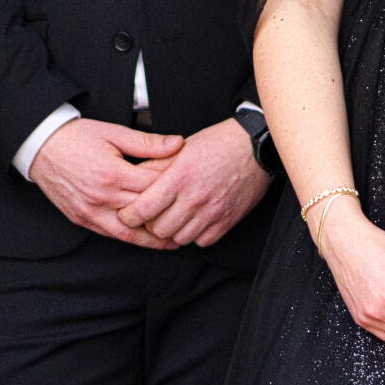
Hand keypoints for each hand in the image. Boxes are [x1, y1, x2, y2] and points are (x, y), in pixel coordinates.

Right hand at [30, 117, 185, 246]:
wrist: (40, 146)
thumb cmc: (77, 137)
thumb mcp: (114, 133)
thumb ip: (147, 143)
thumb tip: (178, 144)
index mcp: (112, 174)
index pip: (153, 188)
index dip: (174, 189)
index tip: (190, 190)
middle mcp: (101, 197)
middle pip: (145, 212)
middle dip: (168, 216)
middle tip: (192, 219)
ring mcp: (90, 212)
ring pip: (129, 234)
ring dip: (153, 239)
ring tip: (176, 241)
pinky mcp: (82, 219)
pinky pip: (111, 234)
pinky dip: (131, 238)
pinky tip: (146, 239)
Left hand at [116, 119, 269, 248]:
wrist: (255, 147)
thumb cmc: (217, 143)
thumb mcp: (180, 148)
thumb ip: (155, 165)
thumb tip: (132, 178)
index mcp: (179, 177)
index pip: (143, 210)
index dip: (130, 215)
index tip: (129, 213)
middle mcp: (195, 197)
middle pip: (159, 229)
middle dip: (150, 225)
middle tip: (152, 215)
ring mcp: (213, 211)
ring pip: (179, 239)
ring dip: (173, 231)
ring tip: (174, 218)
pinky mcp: (228, 220)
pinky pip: (203, 241)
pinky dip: (195, 235)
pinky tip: (194, 221)